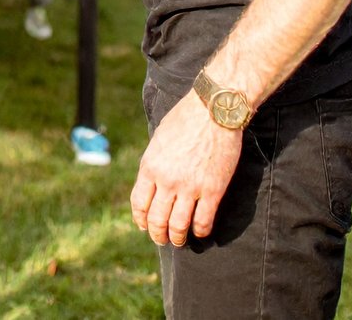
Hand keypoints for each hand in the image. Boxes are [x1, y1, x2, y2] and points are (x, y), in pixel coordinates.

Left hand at [130, 92, 243, 245]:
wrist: (212, 110)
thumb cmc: (184, 120)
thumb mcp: (158, 140)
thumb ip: (154, 163)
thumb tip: (152, 182)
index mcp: (150, 166)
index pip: (139, 203)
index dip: (141, 219)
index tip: (144, 226)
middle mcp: (166, 180)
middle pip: (157, 219)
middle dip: (158, 234)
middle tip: (162, 239)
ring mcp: (190, 187)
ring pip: (179, 225)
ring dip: (178, 237)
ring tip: (180, 241)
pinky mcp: (212, 190)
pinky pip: (203, 221)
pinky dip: (200, 231)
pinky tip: (200, 231)